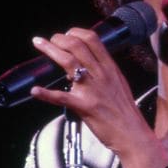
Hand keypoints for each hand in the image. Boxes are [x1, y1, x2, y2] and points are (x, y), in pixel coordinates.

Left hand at [29, 28, 167, 167]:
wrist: (133, 135)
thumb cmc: (126, 113)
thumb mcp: (119, 85)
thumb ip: (105, 72)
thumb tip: (88, 64)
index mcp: (110, 68)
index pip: (92, 40)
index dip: (75, 32)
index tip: (66, 34)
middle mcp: (101, 75)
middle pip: (77, 46)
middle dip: (59, 38)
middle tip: (49, 40)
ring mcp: (92, 90)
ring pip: (69, 62)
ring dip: (51, 51)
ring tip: (40, 45)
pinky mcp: (84, 107)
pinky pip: (61, 97)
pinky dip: (46, 94)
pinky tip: (35, 90)